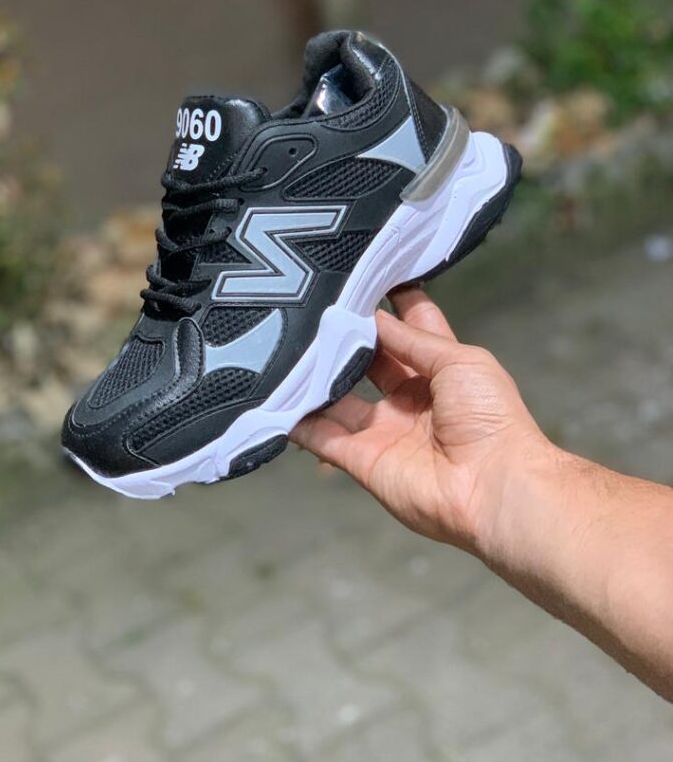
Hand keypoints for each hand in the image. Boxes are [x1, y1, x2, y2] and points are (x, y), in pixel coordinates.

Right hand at [292, 287, 551, 553]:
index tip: (358, 273)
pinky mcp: (359, 458)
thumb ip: (411, 338)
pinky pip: (320, 436)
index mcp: (441, 368)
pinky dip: (295, 420)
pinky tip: (270, 394)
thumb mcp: (459, 361)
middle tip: (311, 303)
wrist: (491, 488)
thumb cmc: (489, 416)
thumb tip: (371, 314)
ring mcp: (381, 427)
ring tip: (283, 341)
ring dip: (315, 374)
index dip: (389, 300)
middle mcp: (408, 396)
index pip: (410, 325)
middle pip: (367, 357)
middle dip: (345, 334)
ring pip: (337, 395)